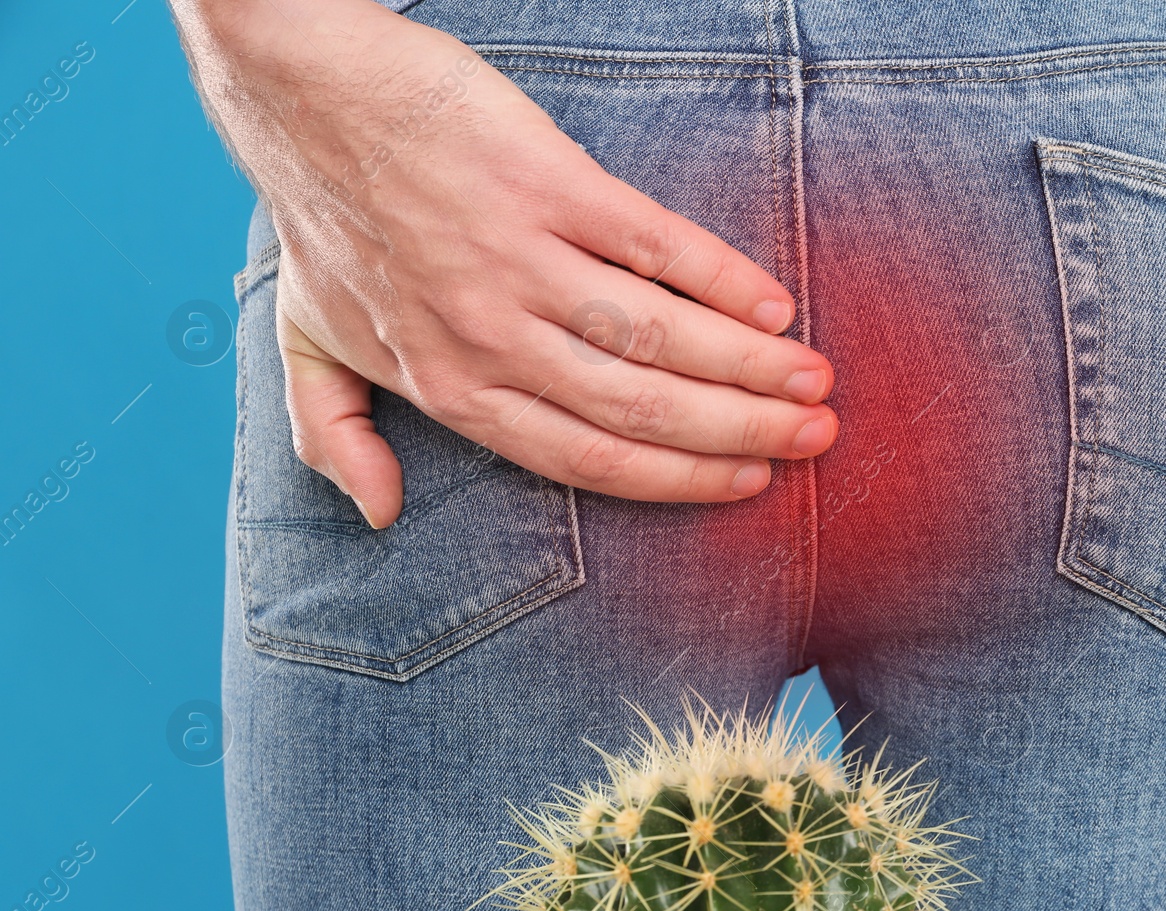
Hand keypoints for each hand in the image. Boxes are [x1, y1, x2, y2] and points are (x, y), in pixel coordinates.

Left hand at [172, 0, 836, 526]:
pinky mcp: (545, 182)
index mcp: (448, 386)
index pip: (585, 457)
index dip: (676, 479)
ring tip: (813, 384)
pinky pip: (651, 245)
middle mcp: (490, 336)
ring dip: (748, 367)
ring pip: (656, 337)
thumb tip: (379, 514)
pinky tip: (772, 306)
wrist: (299, 89)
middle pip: (639, 407)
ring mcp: (519, 259)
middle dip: (739, 432)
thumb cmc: (320, 217)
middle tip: (813, 439)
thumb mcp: (306, 338)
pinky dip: (720, 279)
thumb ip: (336, 433)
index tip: (746, 482)